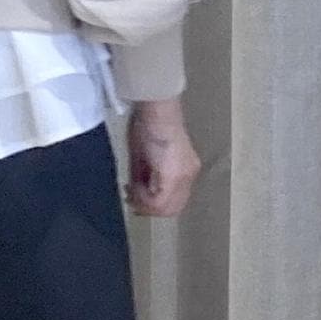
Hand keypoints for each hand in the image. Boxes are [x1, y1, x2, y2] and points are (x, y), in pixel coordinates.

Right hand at [126, 99, 200, 218]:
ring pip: (166, 208)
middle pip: (171, 209)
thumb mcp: (144, 156)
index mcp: (184, 169)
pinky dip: (143, 197)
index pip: (172, 201)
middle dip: (148, 208)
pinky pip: (159, 200)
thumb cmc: (148, 123)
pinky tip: (134, 185)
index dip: (151, 205)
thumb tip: (137, 193)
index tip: (134, 197)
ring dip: (145, 203)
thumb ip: (144, 177)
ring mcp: (184, 176)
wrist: (155, 110)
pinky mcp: (175, 175)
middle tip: (132, 199)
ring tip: (132, 190)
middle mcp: (188, 175)